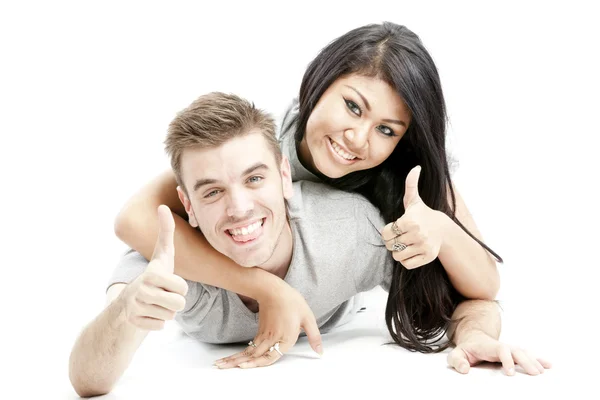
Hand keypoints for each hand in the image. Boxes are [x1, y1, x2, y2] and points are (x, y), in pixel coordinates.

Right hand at [120, 205, 187, 329]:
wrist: (129, 299)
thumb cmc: (154, 274)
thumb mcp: (162, 254)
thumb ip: (166, 232)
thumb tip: (162, 206)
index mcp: (152, 274)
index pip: (183, 289)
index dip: (180, 287)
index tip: (169, 283)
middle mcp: (141, 290)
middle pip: (179, 305)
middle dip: (175, 301)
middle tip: (164, 294)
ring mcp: (136, 307)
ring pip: (170, 316)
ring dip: (166, 311)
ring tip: (156, 302)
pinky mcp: (134, 322)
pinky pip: (160, 327)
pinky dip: (157, 322)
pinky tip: (148, 313)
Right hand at [215, 281, 322, 368]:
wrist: (275, 289)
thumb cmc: (292, 302)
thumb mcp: (308, 318)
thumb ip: (314, 337)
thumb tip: (320, 353)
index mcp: (285, 338)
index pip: (269, 357)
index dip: (256, 363)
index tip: (242, 367)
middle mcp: (272, 339)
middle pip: (253, 355)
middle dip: (237, 363)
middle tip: (221, 368)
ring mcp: (265, 336)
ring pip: (248, 352)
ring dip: (233, 359)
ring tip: (219, 365)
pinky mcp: (260, 332)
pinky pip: (250, 347)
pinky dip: (239, 354)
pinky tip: (232, 360)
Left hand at [381, 165, 445, 268]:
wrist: (443, 229)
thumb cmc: (423, 214)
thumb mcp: (414, 200)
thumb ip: (411, 184)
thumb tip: (416, 167)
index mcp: (410, 220)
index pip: (385, 233)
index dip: (388, 231)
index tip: (396, 227)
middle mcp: (418, 234)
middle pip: (390, 245)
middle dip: (392, 241)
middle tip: (401, 236)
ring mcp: (424, 246)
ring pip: (397, 256)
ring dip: (398, 251)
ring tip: (406, 244)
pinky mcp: (428, 257)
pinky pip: (406, 264)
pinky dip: (406, 260)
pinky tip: (411, 251)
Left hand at [447, 330, 551, 374]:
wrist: (473, 340)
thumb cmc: (466, 350)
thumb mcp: (456, 354)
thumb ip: (457, 361)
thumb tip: (464, 369)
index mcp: (489, 346)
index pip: (501, 350)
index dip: (507, 360)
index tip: (510, 372)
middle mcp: (501, 346)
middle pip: (516, 351)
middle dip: (526, 361)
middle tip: (534, 373)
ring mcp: (509, 350)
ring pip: (524, 353)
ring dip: (534, 361)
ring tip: (542, 371)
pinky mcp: (513, 354)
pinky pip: (527, 355)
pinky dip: (538, 359)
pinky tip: (548, 365)